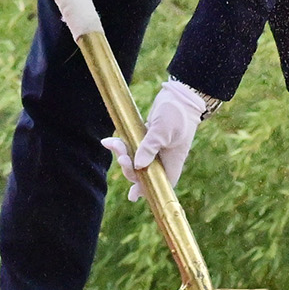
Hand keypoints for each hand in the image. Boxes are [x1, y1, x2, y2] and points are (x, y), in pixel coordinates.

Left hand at [102, 78, 213, 199]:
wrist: (180, 94)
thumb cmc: (176, 113)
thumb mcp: (162, 130)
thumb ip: (150, 147)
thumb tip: (138, 165)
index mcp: (172, 163)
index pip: (159, 185)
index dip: (146, 191)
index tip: (132, 194)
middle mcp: (163, 159)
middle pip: (142, 174)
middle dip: (128, 168)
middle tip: (121, 157)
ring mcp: (154, 150)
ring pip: (134, 160)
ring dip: (122, 154)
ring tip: (113, 143)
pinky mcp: (146, 139)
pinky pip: (131, 148)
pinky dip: (120, 145)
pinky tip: (108, 142)